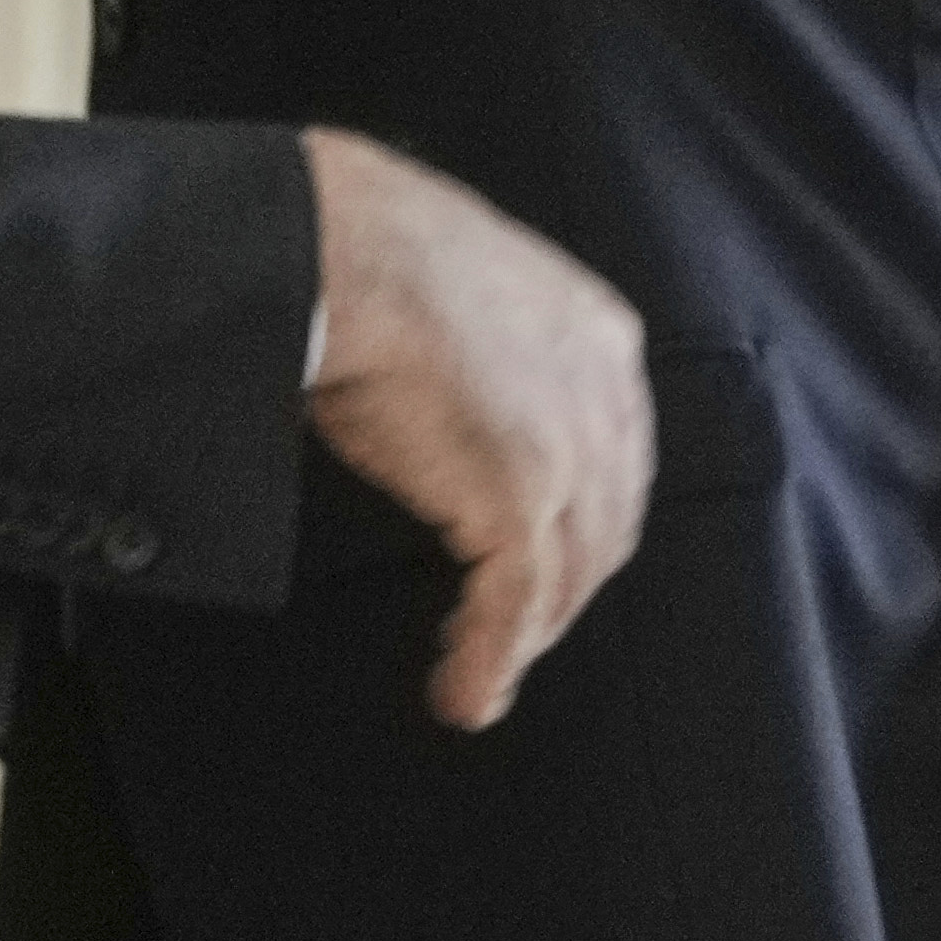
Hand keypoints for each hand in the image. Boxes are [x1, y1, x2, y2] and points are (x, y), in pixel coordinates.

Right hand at [294, 130, 654, 731]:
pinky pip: (515, 604)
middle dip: (559, 589)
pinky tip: (464, 694)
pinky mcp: (519, 498)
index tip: (536, 558)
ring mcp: (569, 448)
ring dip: (521, 637)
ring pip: (566, 575)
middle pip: (604, 524)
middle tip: (506, 630)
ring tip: (475, 677)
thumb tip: (439, 388)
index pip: (613, 454)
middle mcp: (605, 392)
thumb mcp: (456, 285)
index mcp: (598, 333)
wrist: (327, 247)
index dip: (578, 519)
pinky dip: (490, 658)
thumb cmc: (355, 246)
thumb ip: (481, 347)